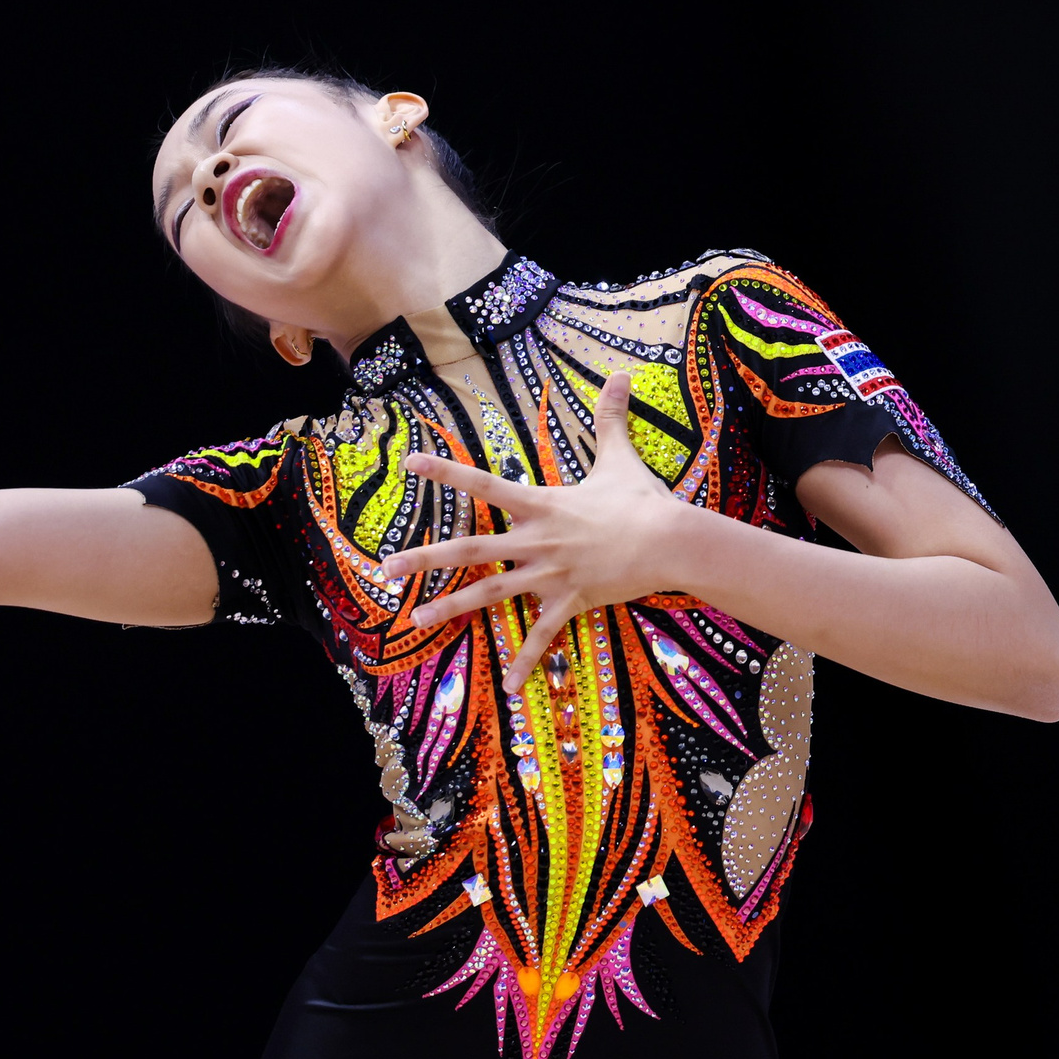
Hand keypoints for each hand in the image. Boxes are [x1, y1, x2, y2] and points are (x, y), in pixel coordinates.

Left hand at [380, 371, 690, 692]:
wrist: (672, 542)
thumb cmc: (643, 499)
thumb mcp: (621, 456)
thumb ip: (612, 417)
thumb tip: (624, 374)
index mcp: (541, 504)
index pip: (483, 485)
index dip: (445, 473)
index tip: (409, 464)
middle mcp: (536, 540)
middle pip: (471, 549)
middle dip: (426, 558)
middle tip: (386, 567)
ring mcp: (550, 575)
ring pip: (491, 594)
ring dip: (451, 606)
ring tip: (415, 619)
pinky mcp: (570, 602)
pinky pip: (543, 635)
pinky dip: (526, 660)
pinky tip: (508, 684)